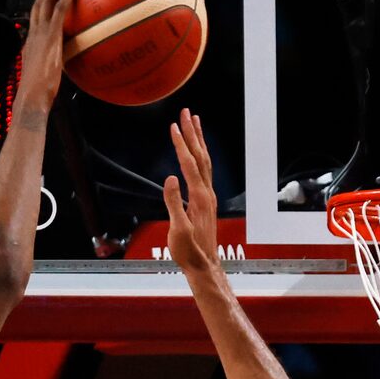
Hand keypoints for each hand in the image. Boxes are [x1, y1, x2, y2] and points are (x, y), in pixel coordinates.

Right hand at [16, 0, 78, 112]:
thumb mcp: (43, 80)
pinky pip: (60, 10)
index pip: (34, 23)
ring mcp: (40, 34)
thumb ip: (49, 73)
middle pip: (37, 8)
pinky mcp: (51, 36)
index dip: (37, 9)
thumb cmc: (37, 95)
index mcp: (30, 46)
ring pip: (46, 4)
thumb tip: (58, 75)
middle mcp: (33, 36)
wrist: (31, 97)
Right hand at [164, 109, 218, 274]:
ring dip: (199, 140)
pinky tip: (197, 152)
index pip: (189, 164)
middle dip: (193, 133)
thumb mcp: (177, 230)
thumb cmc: (189, 252)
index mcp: (199, 198)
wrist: (203, 265)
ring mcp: (209, 197)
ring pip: (205, 161)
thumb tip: (171, 178)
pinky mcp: (207, 202)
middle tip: (187, 112)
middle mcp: (207, 193)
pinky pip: (205, 171)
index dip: (181, 144)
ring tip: (195, 122)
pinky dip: (200, 155)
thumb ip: (173, 203)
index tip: (174, 126)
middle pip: (200, 156)